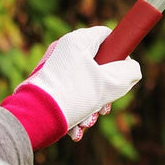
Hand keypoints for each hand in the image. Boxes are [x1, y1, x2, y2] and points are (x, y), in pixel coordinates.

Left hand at [1, 27, 141, 149]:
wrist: (33, 120)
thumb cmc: (74, 96)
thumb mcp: (113, 83)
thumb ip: (131, 71)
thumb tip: (132, 70)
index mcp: (78, 40)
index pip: (108, 36)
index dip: (121, 54)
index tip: (123, 72)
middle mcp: (64, 49)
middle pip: (98, 63)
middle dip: (106, 88)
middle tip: (106, 106)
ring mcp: (53, 65)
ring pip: (84, 80)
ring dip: (92, 102)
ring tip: (88, 122)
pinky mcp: (45, 82)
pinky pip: (69, 90)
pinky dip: (76, 107)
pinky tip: (76, 128)